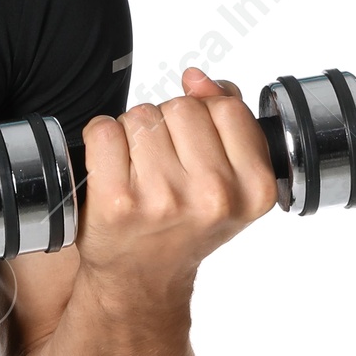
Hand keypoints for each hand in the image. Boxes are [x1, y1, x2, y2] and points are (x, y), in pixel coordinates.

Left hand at [74, 67, 278, 290]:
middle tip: (164, 161)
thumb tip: (196, 79)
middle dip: (167, 123)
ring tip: (140, 169)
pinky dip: (101, 140)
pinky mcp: (116, 200)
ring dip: (134, 132)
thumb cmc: (186, 223)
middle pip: (181, 107)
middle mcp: (213, 195)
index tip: (195, 144)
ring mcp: (163, 198)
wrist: (144, 276)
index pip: (227, 108)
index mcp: (254, 188)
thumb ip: (226, 118)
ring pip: (141, 116)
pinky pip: (103, 131)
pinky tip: (112, 168)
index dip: (204, 115)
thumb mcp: (230, 179)